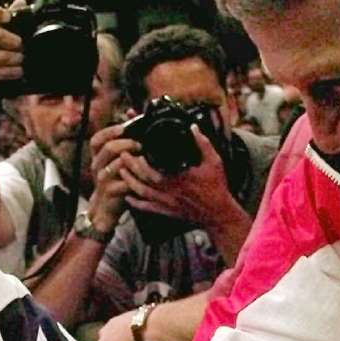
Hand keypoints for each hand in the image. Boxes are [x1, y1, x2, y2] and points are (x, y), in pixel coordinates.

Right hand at [0, 0, 25, 101]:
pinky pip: (0, 71)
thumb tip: (20, 2)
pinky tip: (18, 72)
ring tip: (21, 61)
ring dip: (16, 59)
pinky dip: (13, 72)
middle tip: (21, 46)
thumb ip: (7, 22)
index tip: (7, 18)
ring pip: (1, 55)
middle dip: (15, 41)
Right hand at [86, 124, 138, 231]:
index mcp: (98, 156)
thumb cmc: (115, 182)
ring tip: (144, 160)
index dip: (109, 132)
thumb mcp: (116, 161)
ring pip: (117, 164)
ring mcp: (102, 179)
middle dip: (127, 144)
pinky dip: (135, 178)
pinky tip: (143, 177)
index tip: (122, 128)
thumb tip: (131, 116)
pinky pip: (124, 182)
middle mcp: (97, 166)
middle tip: (140, 145)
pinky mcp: (109, 191)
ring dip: (133, 161)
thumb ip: (123, 143)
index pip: (97, 139)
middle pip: (108, 148)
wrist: (106, 209)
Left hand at [119, 125, 246, 228]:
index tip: (135, 148)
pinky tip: (128, 197)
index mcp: (178, 177)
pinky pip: (147, 208)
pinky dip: (136, 203)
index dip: (141, 159)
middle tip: (123, 155)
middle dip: (130, 167)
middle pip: (143, 178)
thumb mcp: (214, 162)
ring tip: (121, 171)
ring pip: (142, 192)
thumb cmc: (216, 187)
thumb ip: (203, 144)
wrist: (218, 213)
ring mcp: (167, 203)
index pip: (153, 168)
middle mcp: (169, 191)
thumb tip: (193, 127)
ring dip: (129, 182)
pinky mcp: (167, 212)